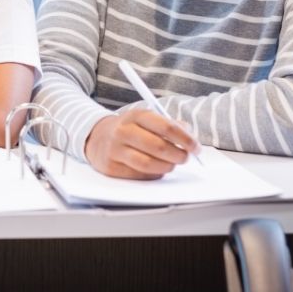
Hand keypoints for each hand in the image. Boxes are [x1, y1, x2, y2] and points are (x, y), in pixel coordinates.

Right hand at [84, 110, 200, 179]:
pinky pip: (139, 175)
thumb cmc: (130, 129)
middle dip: (178, 155)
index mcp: (135, 116)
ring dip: (167, 167)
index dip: (185, 138)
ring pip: (149, 164)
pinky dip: (153, 174)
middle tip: (186, 157)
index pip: (166, 127)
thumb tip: (189, 136)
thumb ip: (169, 125)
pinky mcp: (111, 167)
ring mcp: (115, 150)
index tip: (195, 147)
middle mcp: (123, 131)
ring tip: (172, 164)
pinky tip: (156, 169)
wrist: (96, 137)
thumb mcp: (146, 120)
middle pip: (159, 147)